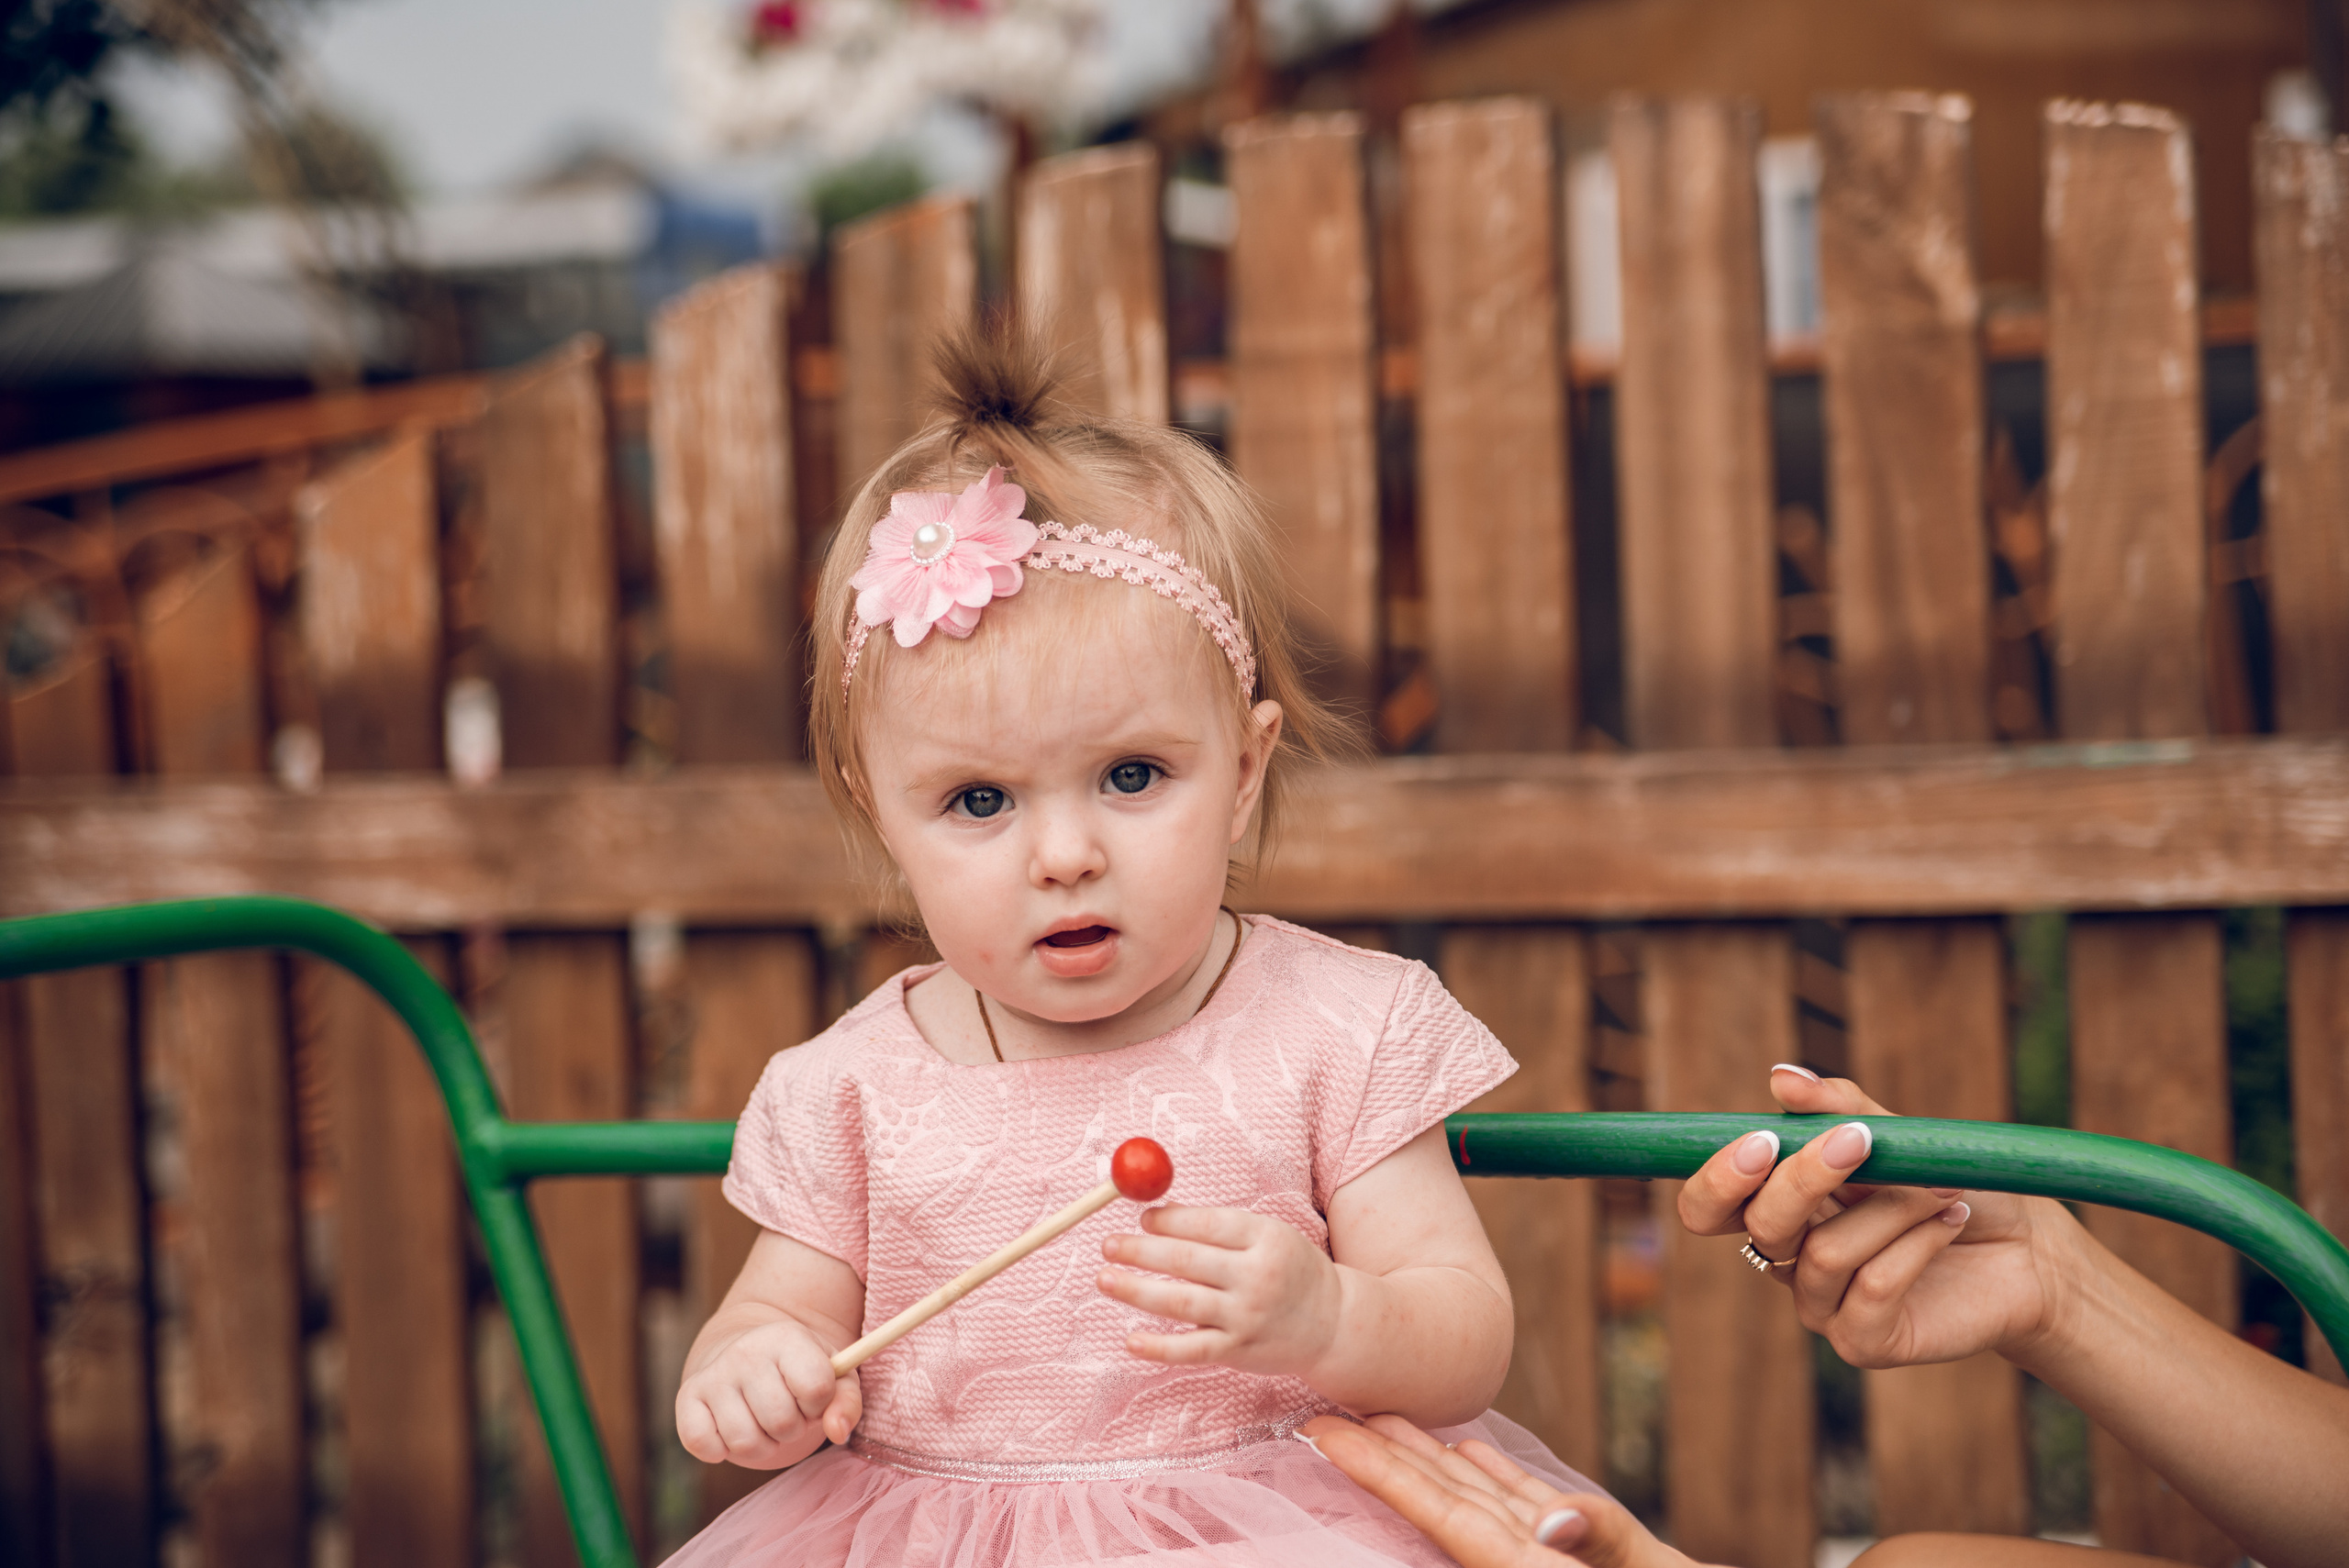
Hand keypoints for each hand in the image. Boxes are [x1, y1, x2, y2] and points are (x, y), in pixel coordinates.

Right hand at [674, 1312, 861, 1467]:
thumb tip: (838, 1432)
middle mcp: (746, 1351)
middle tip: (787, 1412)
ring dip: (761, 1445)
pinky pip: (703, 1445)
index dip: (820, 1404)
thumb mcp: (832, 1377)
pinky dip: (720, 1450)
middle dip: (792, 1429)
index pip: (817, 1388)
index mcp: (787, 1337)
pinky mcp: (687, 1398)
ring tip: (763, 1423)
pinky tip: (730, 1429)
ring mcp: (714, 1374)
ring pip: (745, 1442)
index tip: (812, 1396)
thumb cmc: (797, 1370)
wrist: (745, 1351)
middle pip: (782, 1421)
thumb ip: (846, 1402)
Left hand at [1099, 1204, 1343, 1375]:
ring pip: (1182, 1303)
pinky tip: (1131, 1340)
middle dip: (1141, 1251)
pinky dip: (1159, 1347)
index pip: (1207, 1225)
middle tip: (1108, 1245)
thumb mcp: (1267, 1236)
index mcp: (1265, 1238)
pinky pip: (1192, 1350)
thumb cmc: (1290, 1270)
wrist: (1332, 1324)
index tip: (1139, 1218)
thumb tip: (1156, 1212)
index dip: (1168, 1220)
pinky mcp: (1239, 1351)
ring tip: (1105, 1279)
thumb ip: (1219, 1227)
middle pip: (1188, 1261)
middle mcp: (1257, 1276)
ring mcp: (1247, 1316)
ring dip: (1137, 1291)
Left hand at [1298, 1414, 1704, 1567]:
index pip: (1441, 1514)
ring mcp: (1550, 1556)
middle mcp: (1527, 1560)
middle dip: (1387, 1456)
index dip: (1379, 1472)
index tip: (1324, 1436)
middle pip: (1444, 1501)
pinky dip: (1498, 1476)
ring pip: (1480, 1497)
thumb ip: (1602, 1544)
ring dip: (1434, 1457)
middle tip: (1328, 1411)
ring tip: (1386, 1418)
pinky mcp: (1580, 1551)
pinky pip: (1528, 1509)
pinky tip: (1469, 1450)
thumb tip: (1550, 1521)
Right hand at [1676, 1067, 2078, 1369]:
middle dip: (1804, 1180)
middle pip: (1759, 1226)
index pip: (1709, 1207)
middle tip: (1861, 1141)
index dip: (1718, 1178)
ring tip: (1941, 1190)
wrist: (2030, 1251)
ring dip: (1890, 1208)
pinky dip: (1915, 1245)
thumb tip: (1780, 1077)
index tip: (1762, 1141)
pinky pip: (1870, 1286)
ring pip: (1824, 1252)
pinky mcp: (1864, 1341)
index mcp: (1780, 1209)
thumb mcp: (1898, 1136)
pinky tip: (1949, 1223)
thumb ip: (1839, 1109)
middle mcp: (1789, 1260)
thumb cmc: (1955, 1188)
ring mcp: (1823, 1305)